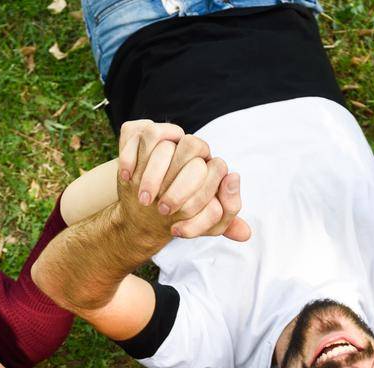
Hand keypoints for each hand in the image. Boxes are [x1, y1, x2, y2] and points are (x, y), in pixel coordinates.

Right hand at [114, 120, 251, 243]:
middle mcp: (191, 146)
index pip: (217, 164)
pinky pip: (137, 135)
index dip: (203, 191)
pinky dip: (131, 157)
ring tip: (144, 200)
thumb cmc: (181, 217)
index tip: (186, 214)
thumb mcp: (205, 225)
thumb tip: (246, 231)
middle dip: (178, 185)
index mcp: (211, 164)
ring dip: (153, 173)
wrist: (145, 212)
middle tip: (164, 211)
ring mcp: (164, 135)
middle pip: (193, 145)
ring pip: (164, 139)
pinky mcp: (136, 131)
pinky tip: (127, 179)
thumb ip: (227, 225)